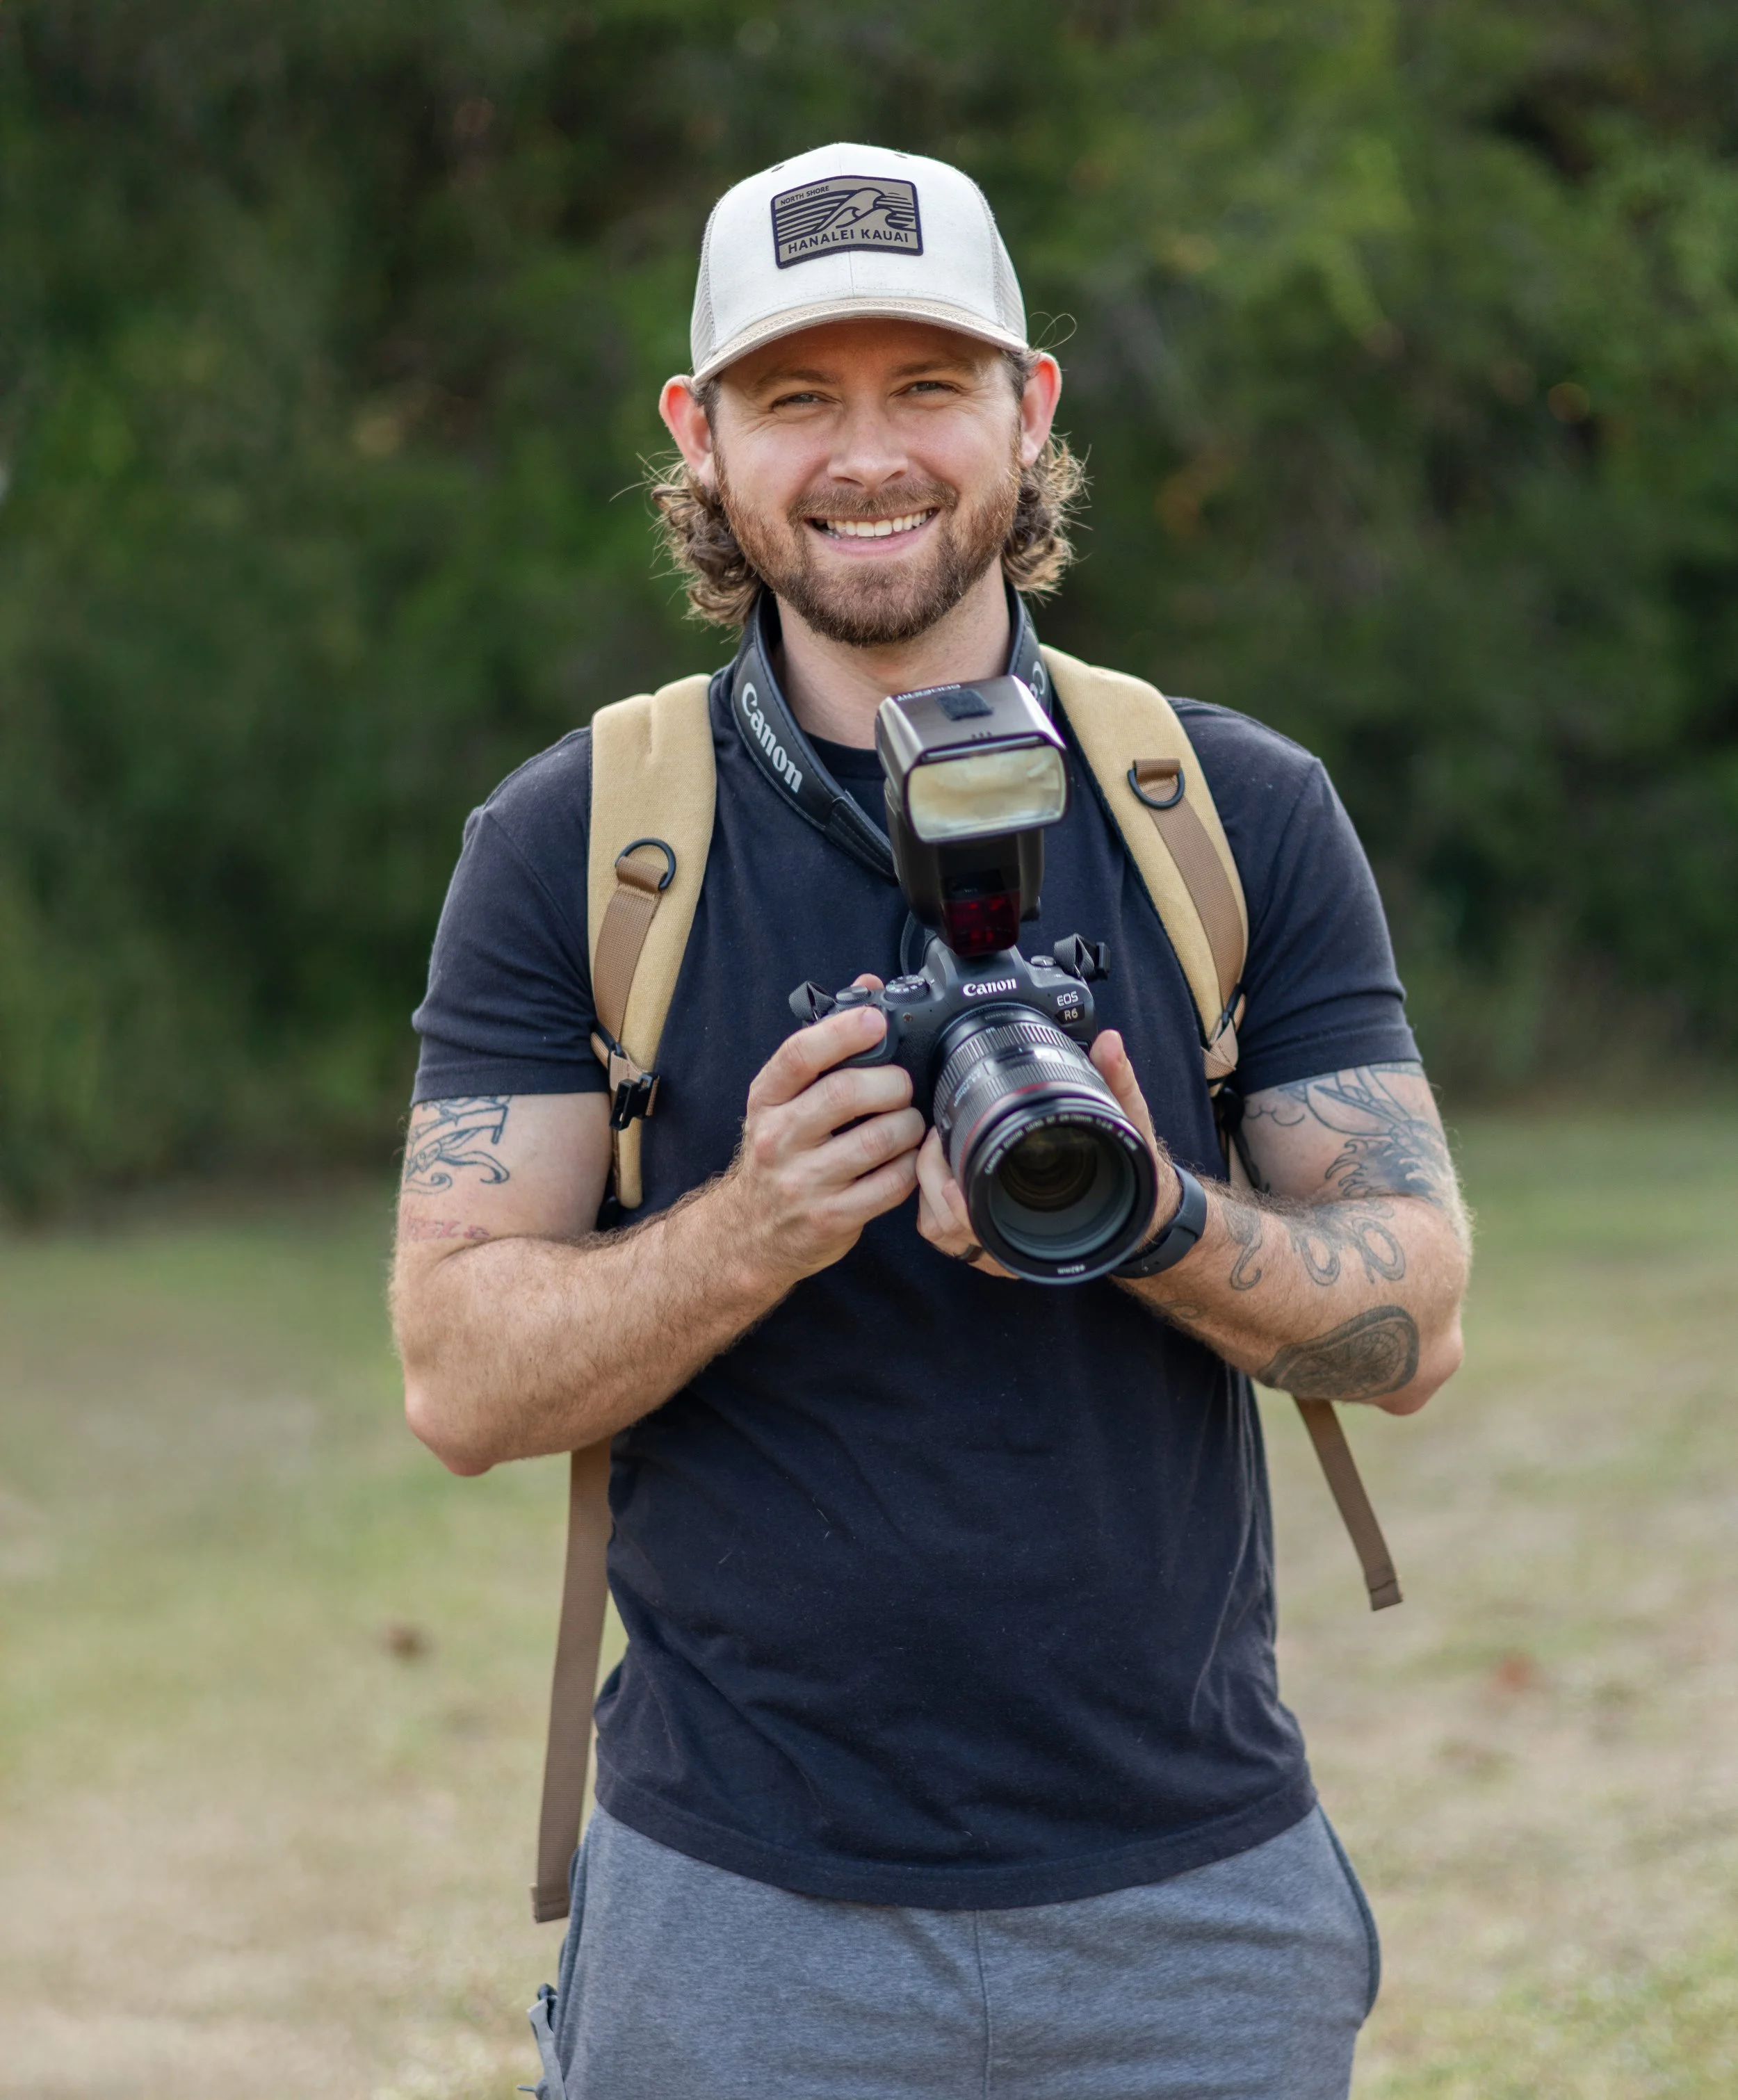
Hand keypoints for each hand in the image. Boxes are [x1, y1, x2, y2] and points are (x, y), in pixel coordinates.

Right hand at [716, 975, 923, 1286]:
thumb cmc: (778, 1154)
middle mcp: (779, 1138)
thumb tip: (866, 987)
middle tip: (901, 1087)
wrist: (749, 1233)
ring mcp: (804, 1181)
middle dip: (892, 1083)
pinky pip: (891, 1183)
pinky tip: (905, 1158)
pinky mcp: (831, 1217)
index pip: (799, 1055)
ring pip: (878, 1139)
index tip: (877, 1021)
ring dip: (908, 1125)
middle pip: (847, 1093)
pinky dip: (910, 1165)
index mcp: (766, 1100)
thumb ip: (824, 1046)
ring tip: (907, 1123)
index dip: (844, 1031)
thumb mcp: (784, 1100)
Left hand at [914, 1029, 1176, 1274]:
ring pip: (943, 1234)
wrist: (1141, 1209)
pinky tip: (942, 1170)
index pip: (986, 1225)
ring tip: (937, 1151)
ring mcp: (1003, 1242)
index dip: (958, 1205)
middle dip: (933, 1184)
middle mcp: (1021, 1237)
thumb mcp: (1130, 1125)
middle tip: (935, 1142)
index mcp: (1048, 1218)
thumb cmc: (1130, 1173)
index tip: (949, 1170)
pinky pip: (947, 1236)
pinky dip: (935, 1206)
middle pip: (950, 1229)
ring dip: (930, 1195)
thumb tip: (1109, 1043)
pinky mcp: (992, 1239)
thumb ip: (1118, 1082)